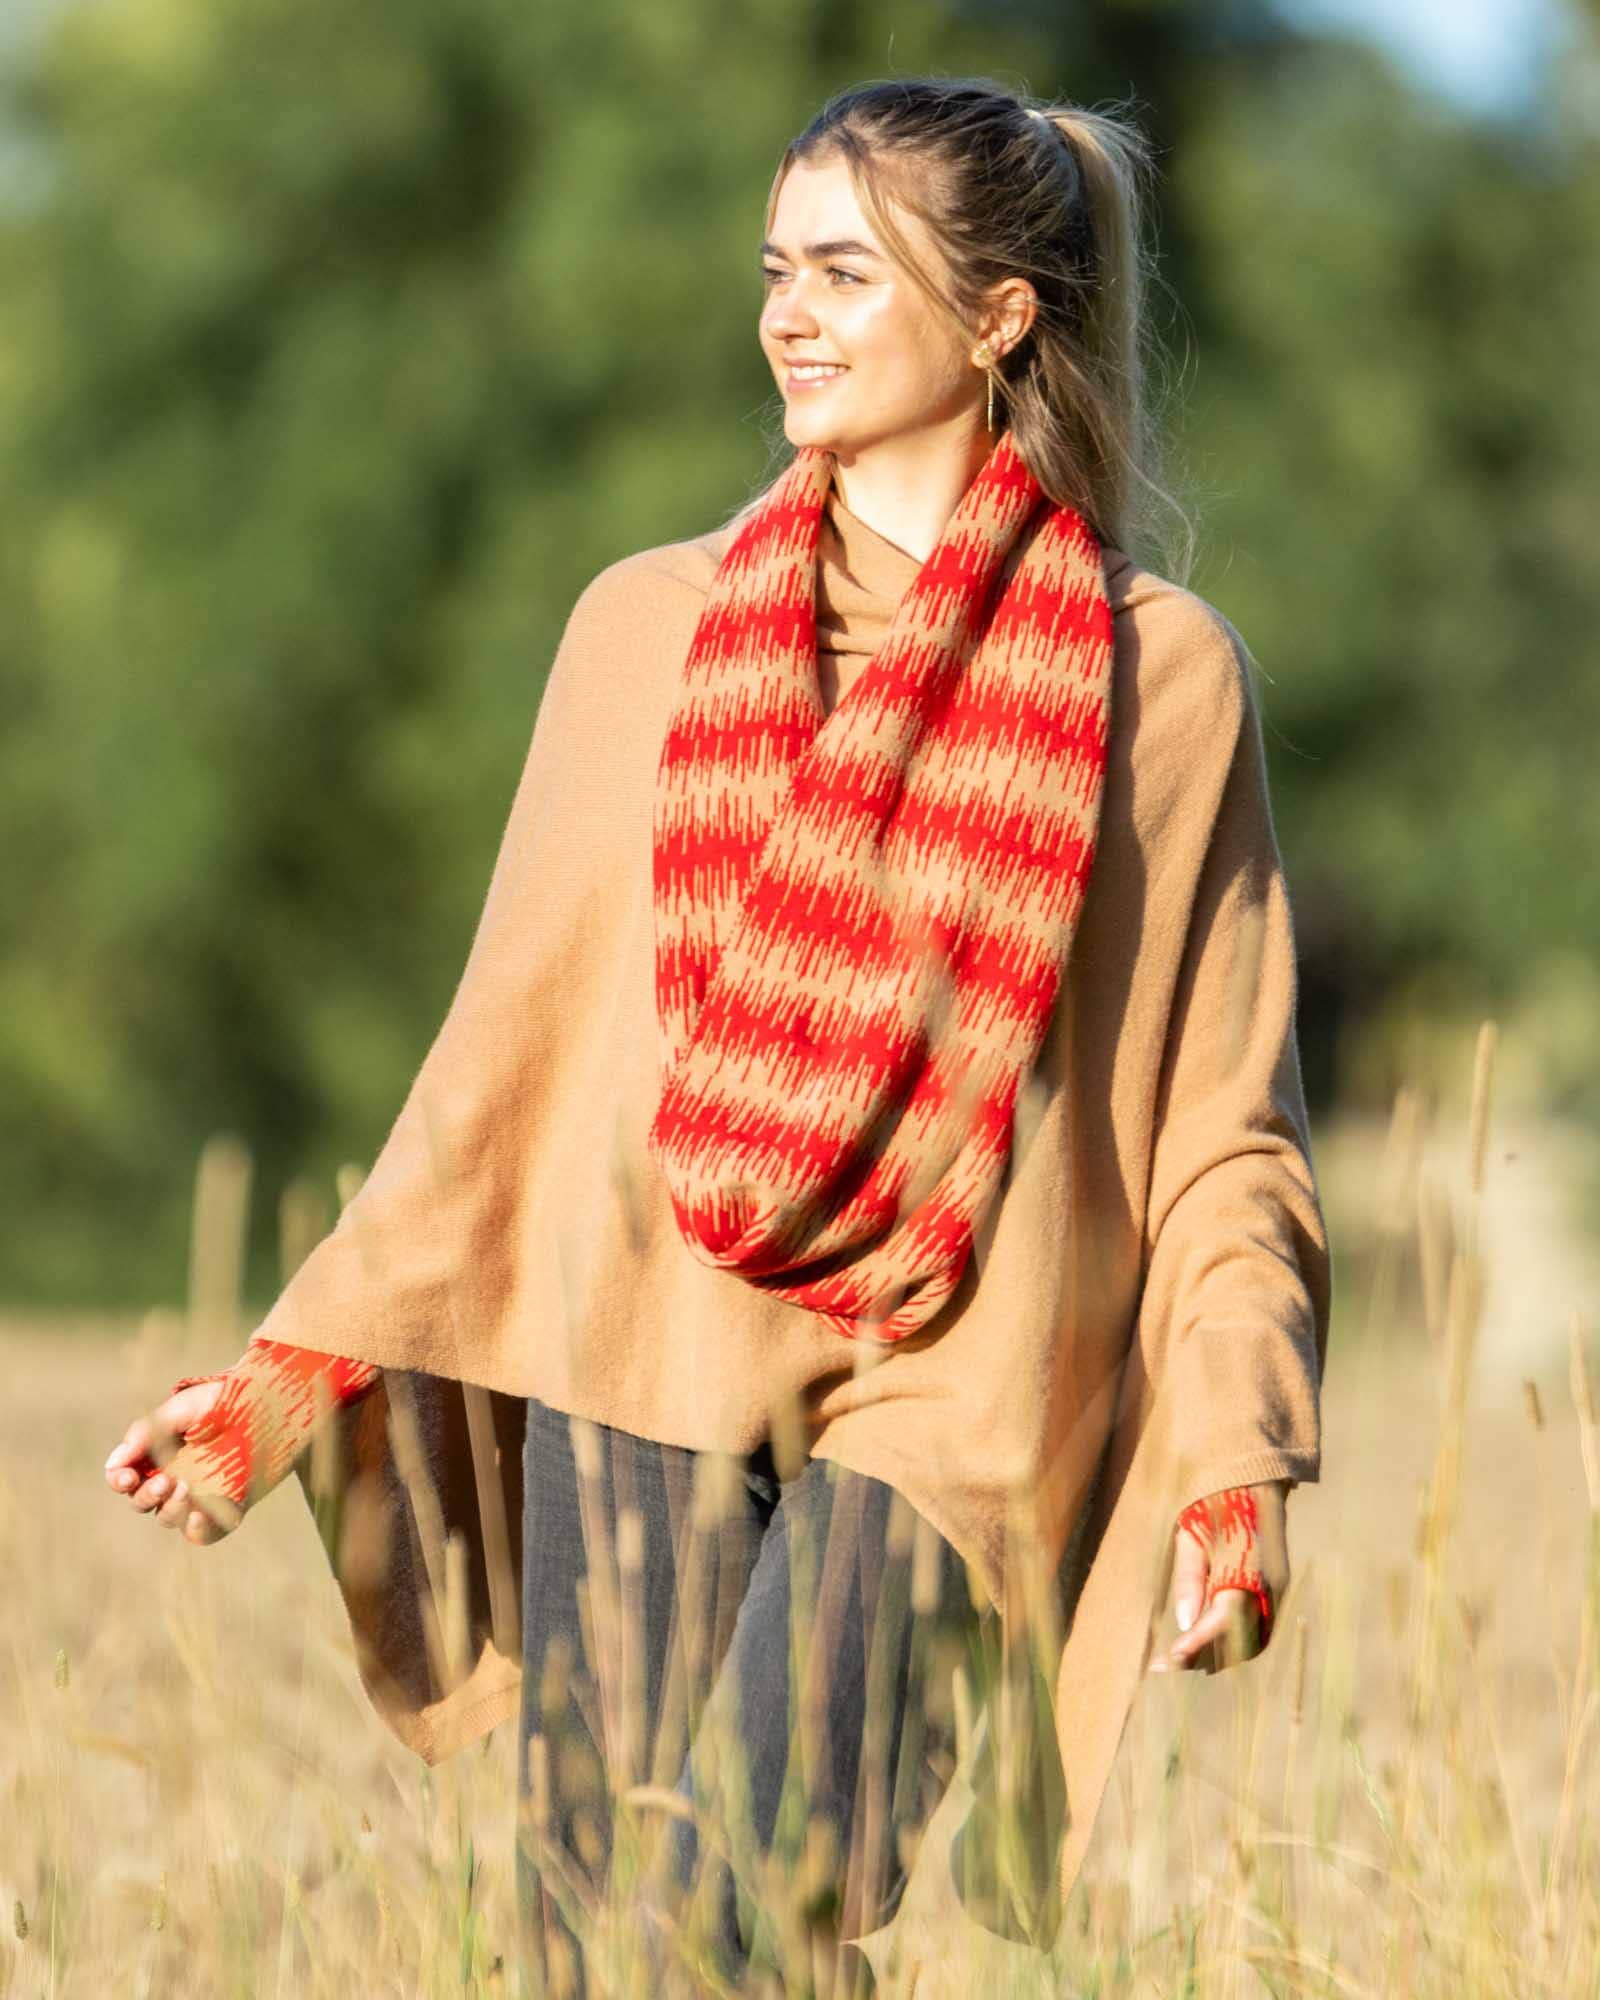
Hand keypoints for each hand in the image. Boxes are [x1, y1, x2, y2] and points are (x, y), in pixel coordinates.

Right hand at [103, 1377, 234, 1544]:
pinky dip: (198, 1528)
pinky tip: (201, 1514)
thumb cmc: (221, 1402)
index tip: (128, 1476)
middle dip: (147, 1495)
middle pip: (142, 1502)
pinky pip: (203, 1533)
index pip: (123, 1478)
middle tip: (166, 1480)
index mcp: (154, 1455)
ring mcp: (196, 1497)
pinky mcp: (223, 1510)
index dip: (119, 1480)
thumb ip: (147, 1432)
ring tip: (187, 1487)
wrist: (270, 1404)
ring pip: (169, 1518)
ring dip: (171, 1508)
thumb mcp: (182, 1409)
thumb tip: (116, 1461)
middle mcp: (170, 1480)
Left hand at [1147, 1479, 1288, 1674]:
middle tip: (1163, 1664)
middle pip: (1238, 1637)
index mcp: (1247, 1570)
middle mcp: (1268, 1587)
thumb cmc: (1214, 1504)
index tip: (1173, 1655)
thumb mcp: (1192, 1537)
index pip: (1224, 1618)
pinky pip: (1256, 1626)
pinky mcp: (1275, 1590)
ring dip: (1216, 1651)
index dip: (1199, 1640)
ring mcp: (1275, 1590)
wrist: (1252, 1480)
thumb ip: (1190, 1579)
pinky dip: (1231, 1639)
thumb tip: (1184, 1622)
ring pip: (1249, 1638)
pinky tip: (1203, 1640)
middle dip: (1202, 1654)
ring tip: (1178, 1658)